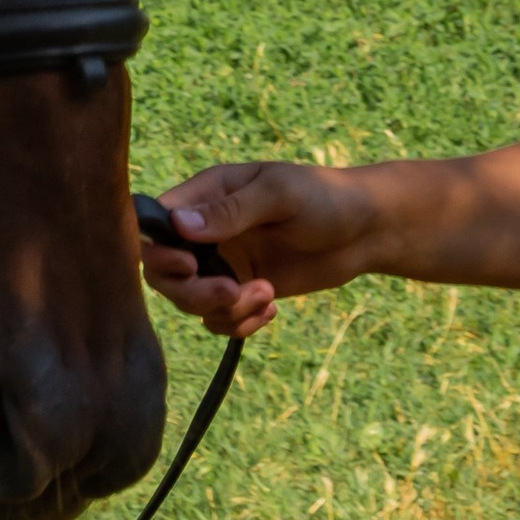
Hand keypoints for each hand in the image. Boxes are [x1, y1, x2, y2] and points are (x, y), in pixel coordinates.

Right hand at [137, 156, 381, 338]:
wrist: (366, 230)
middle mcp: (205, 232)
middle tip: (232, 292)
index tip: (190, 265)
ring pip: (190, 302)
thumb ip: (230, 211)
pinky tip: (272, 308)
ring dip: (224, 309)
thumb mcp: (279, 195)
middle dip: (191, 291)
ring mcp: (223, 264)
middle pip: (163, 272)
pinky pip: (219, 320)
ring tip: (266, 295)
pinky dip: (240, 323)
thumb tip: (179, 226)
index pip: (153, 223)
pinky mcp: (242, 290)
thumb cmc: (323, 197)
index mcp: (205, 195)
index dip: (157, 251)